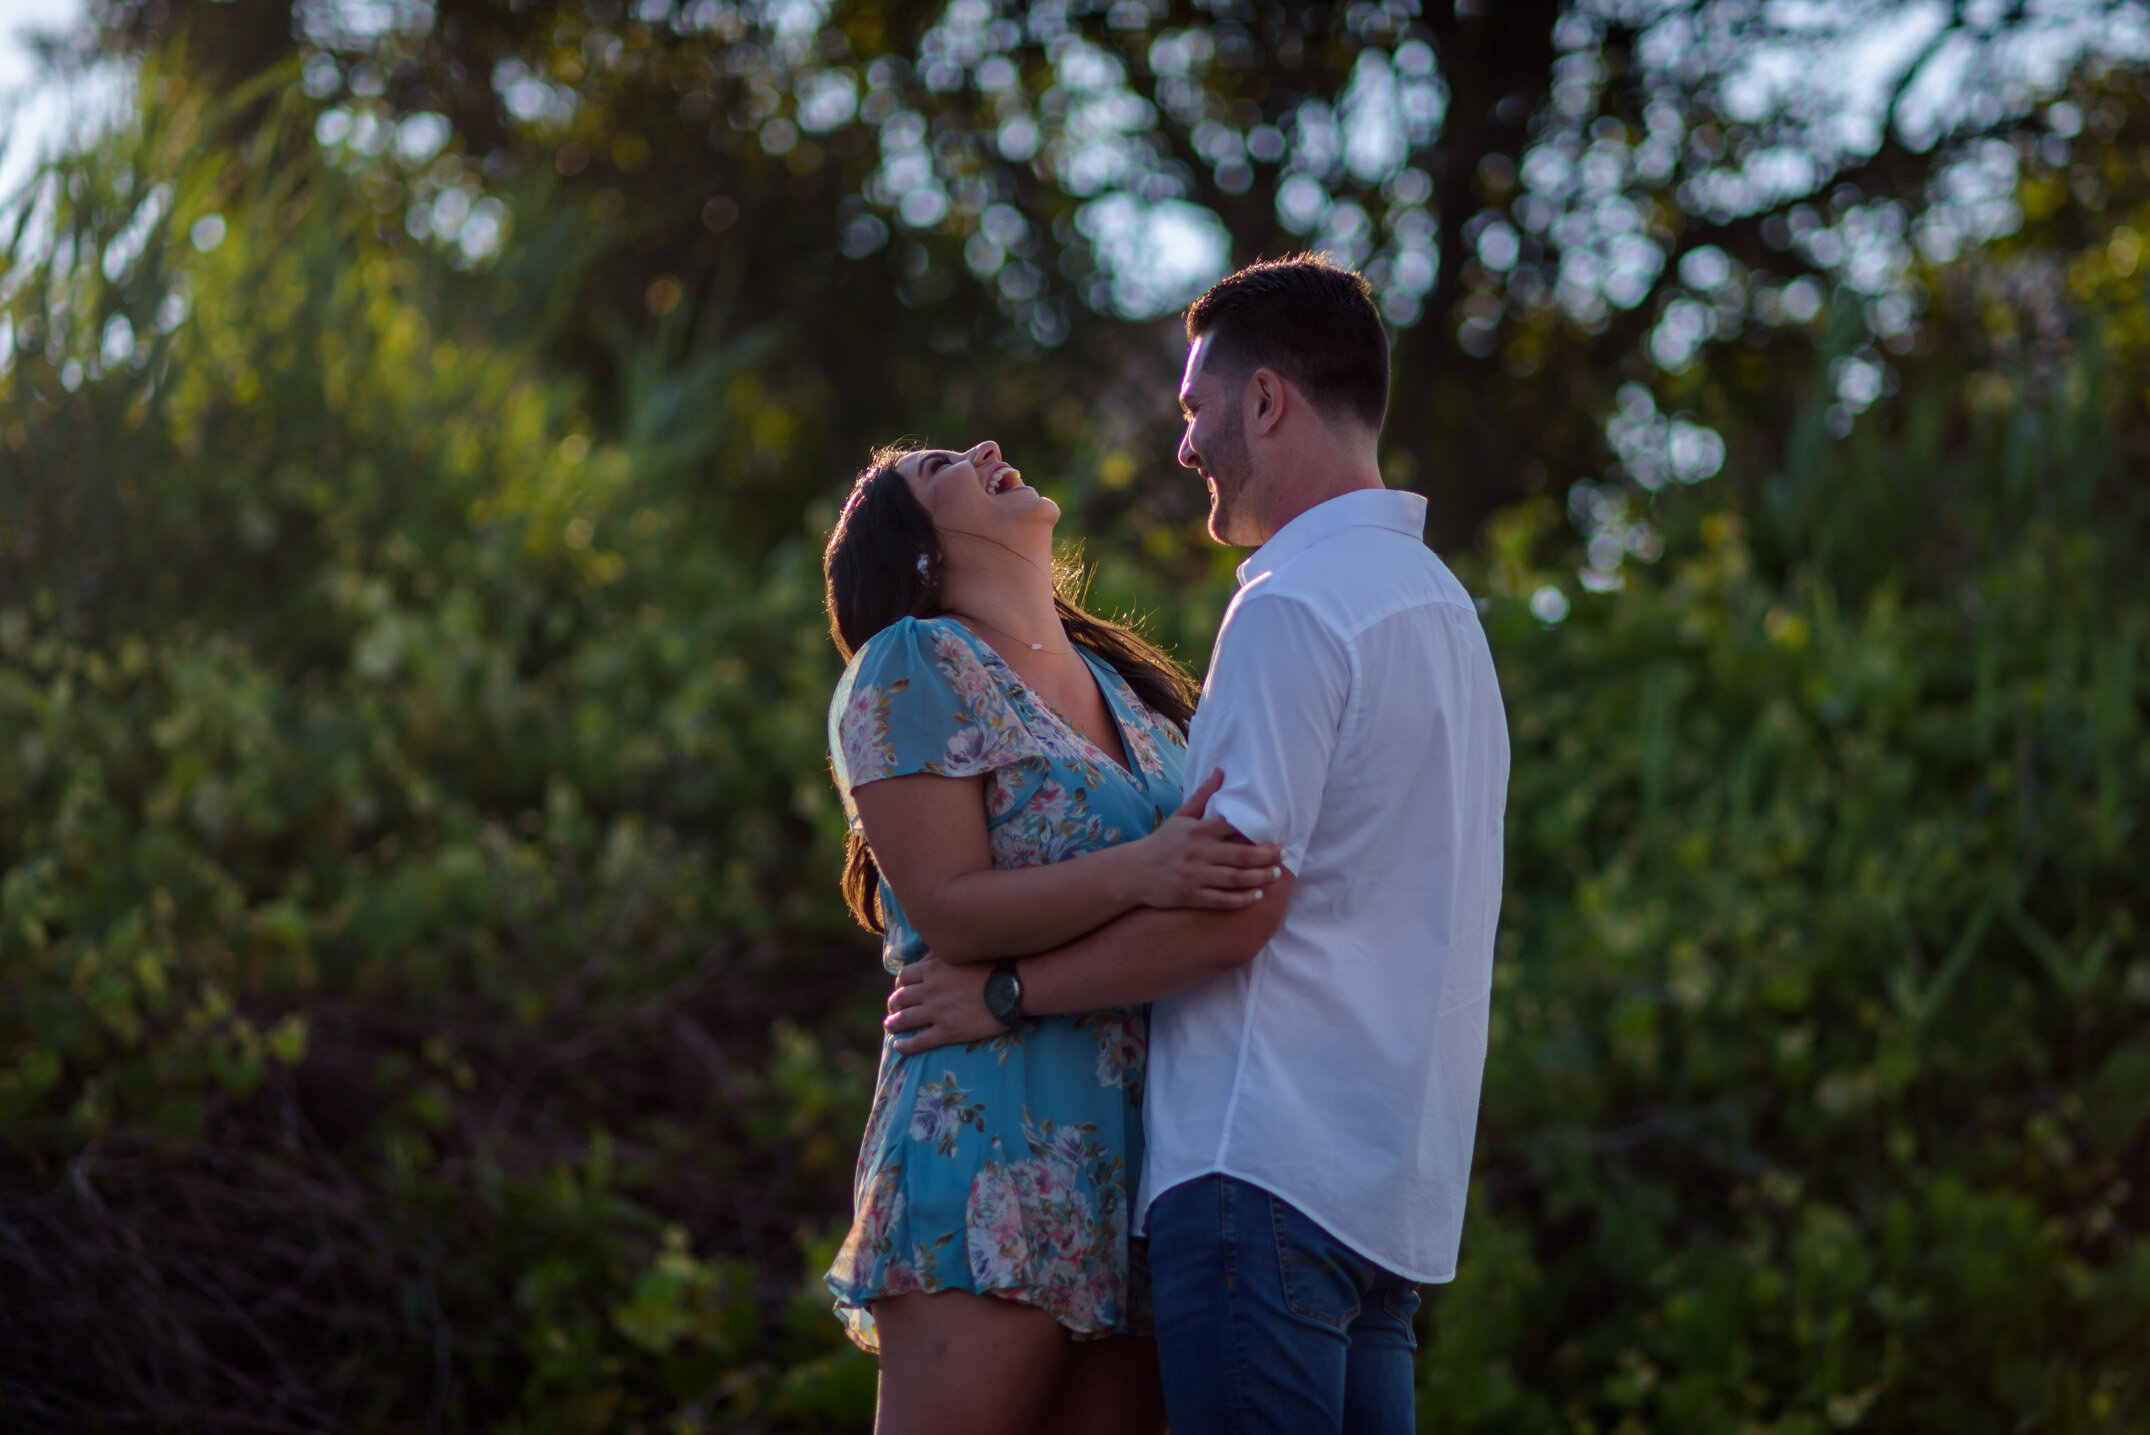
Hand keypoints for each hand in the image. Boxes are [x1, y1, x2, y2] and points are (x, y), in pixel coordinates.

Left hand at [885, 956, 1003, 1053]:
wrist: (1012, 988)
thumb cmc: (993, 966)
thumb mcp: (963, 952)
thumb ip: (943, 954)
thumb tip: (926, 957)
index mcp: (933, 970)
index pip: (904, 978)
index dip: (900, 985)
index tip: (901, 990)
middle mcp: (930, 990)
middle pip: (899, 998)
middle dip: (893, 1005)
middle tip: (893, 1009)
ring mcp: (937, 1012)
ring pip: (903, 1019)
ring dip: (893, 1024)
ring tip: (890, 1026)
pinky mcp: (947, 1031)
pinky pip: (918, 1041)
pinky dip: (904, 1045)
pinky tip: (899, 1047)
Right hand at [1125, 768, 1282, 909]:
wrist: (1134, 871)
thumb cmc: (1162, 843)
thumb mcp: (1181, 816)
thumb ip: (1203, 796)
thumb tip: (1220, 771)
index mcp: (1198, 831)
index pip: (1234, 828)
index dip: (1258, 832)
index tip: (1277, 834)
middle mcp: (1199, 853)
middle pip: (1241, 856)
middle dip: (1266, 857)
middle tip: (1283, 855)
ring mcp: (1195, 876)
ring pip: (1235, 879)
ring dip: (1259, 878)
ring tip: (1275, 875)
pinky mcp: (1191, 896)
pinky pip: (1222, 899)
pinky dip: (1241, 899)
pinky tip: (1256, 896)